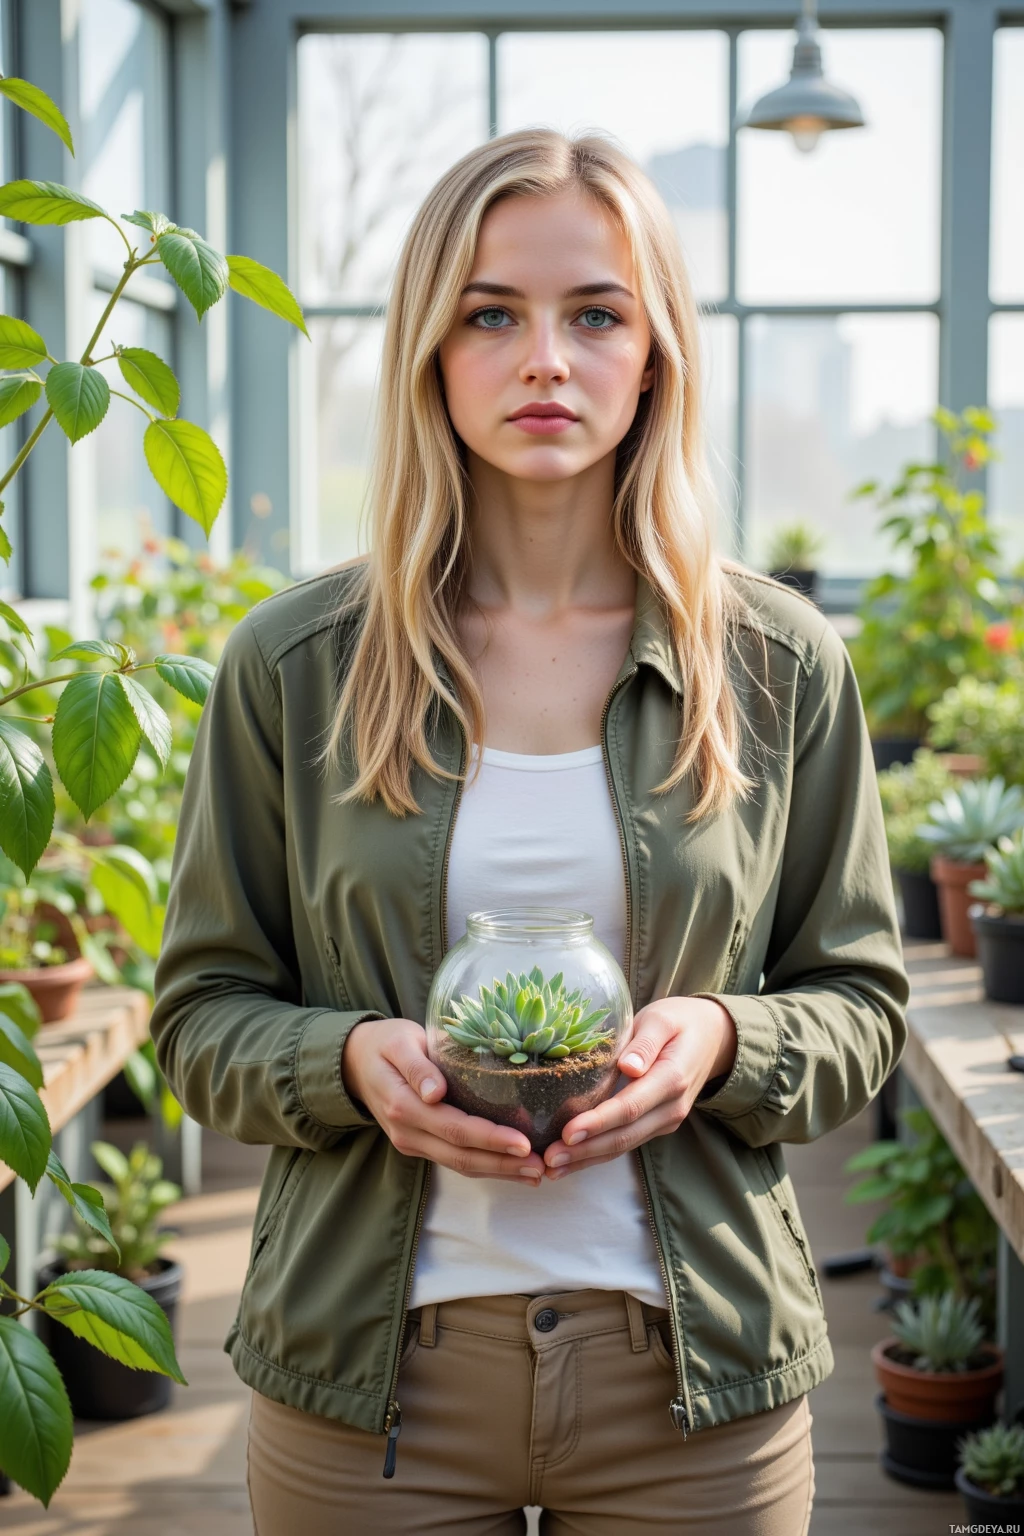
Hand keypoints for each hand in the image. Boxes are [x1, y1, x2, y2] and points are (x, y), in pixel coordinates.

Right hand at [341, 1017, 545, 1182]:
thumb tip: (435, 1092)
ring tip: (535, 1173)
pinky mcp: (419, 1143)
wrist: (354, 1061)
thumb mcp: (398, 1043)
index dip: (490, 1138)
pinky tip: (512, 1165)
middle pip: (461, 1156)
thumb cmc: (384, 1043)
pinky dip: (485, 1165)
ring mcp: (412, 1142)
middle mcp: (407, 1132)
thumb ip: (417, 1066)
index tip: (524, 1143)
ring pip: (459, 1164)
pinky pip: (454, 1159)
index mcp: (403, 1106)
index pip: (454, 1128)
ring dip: (499, 1171)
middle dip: (503, 1164)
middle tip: (542, 1167)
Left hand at [541, 996, 736, 1179]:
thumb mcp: (662, 1019)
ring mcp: (665, 1120)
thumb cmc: (680, 1021)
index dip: (598, 1123)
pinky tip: (572, 1159)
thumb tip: (628, 1067)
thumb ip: (646, 1042)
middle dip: (585, 1150)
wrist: (713, 1038)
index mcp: (671, 1079)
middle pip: (624, 1136)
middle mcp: (671, 1107)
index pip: (630, 1107)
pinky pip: (626, 1142)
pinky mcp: (657, 1124)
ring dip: (587, 1159)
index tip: (568, 1132)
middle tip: (549, 1159)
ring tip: (552, 1168)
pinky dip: (597, 1153)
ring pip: (624, 1145)